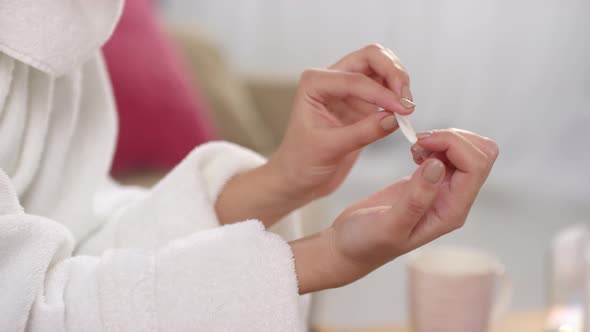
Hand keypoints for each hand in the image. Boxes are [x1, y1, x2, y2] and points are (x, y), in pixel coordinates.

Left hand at [269, 44, 415, 202]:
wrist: (299, 178)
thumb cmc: (302, 162)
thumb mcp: (330, 148)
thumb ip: (363, 132)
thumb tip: (395, 118)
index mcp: (314, 83)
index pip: (355, 79)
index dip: (382, 93)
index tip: (402, 110)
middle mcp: (331, 79)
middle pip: (371, 56)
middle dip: (393, 72)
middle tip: (407, 99)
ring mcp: (348, 89)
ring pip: (381, 67)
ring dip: (399, 81)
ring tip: (407, 107)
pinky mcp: (361, 103)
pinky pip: (386, 88)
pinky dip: (398, 95)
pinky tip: (402, 113)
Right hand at [291, 129, 498, 292]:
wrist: (350, 246)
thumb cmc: (365, 242)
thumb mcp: (388, 225)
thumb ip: (415, 198)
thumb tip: (439, 165)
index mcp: (451, 212)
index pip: (475, 167)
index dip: (453, 145)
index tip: (419, 142)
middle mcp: (454, 200)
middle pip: (481, 155)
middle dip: (452, 139)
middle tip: (418, 142)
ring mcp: (444, 190)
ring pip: (470, 152)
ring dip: (444, 140)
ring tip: (414, 149)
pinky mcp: (431, 181)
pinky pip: (451, 154)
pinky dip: (436, 144)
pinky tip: (413, 153)